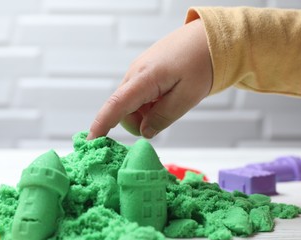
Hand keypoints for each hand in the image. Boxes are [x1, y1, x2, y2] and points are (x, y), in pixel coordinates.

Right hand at [87, 19, 212, 139]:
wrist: (209, 37)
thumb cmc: (201, 63)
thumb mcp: (187, 96)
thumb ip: (163, 117)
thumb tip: (145, 132)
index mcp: (144, 78)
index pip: (116, 105)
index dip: (101, 125)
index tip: (91, 142)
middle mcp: (135, 73)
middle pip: (123, 109)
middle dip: (137, 122)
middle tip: (162, 120)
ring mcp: (138, 71)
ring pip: (131, 103)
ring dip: (145, 112)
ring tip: (170, 102)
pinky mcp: (144, 71)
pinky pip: (139, 94)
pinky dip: (149, 102)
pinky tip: (167, 95)